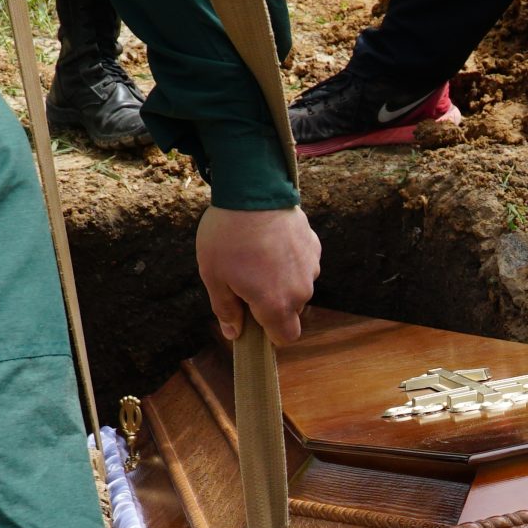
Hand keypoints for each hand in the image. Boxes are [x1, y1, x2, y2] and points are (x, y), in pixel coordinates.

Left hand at [196, 206, 319, 345]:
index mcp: (275, 304)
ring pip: (298, 286)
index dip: (269, 334)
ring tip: (257, 256)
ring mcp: (310, 267)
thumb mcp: (213, 276)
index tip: (252, 319)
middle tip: (246, 281)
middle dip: (273, 304)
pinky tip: (270, 242)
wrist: (252, 190)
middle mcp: (300, 290)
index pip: (285, 337)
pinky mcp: (313, 245)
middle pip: (291, 311)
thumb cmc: (227, 236)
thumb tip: (234, 332)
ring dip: (282, 280)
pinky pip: (303, 263)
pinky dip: (289, 260)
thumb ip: (225, 309)